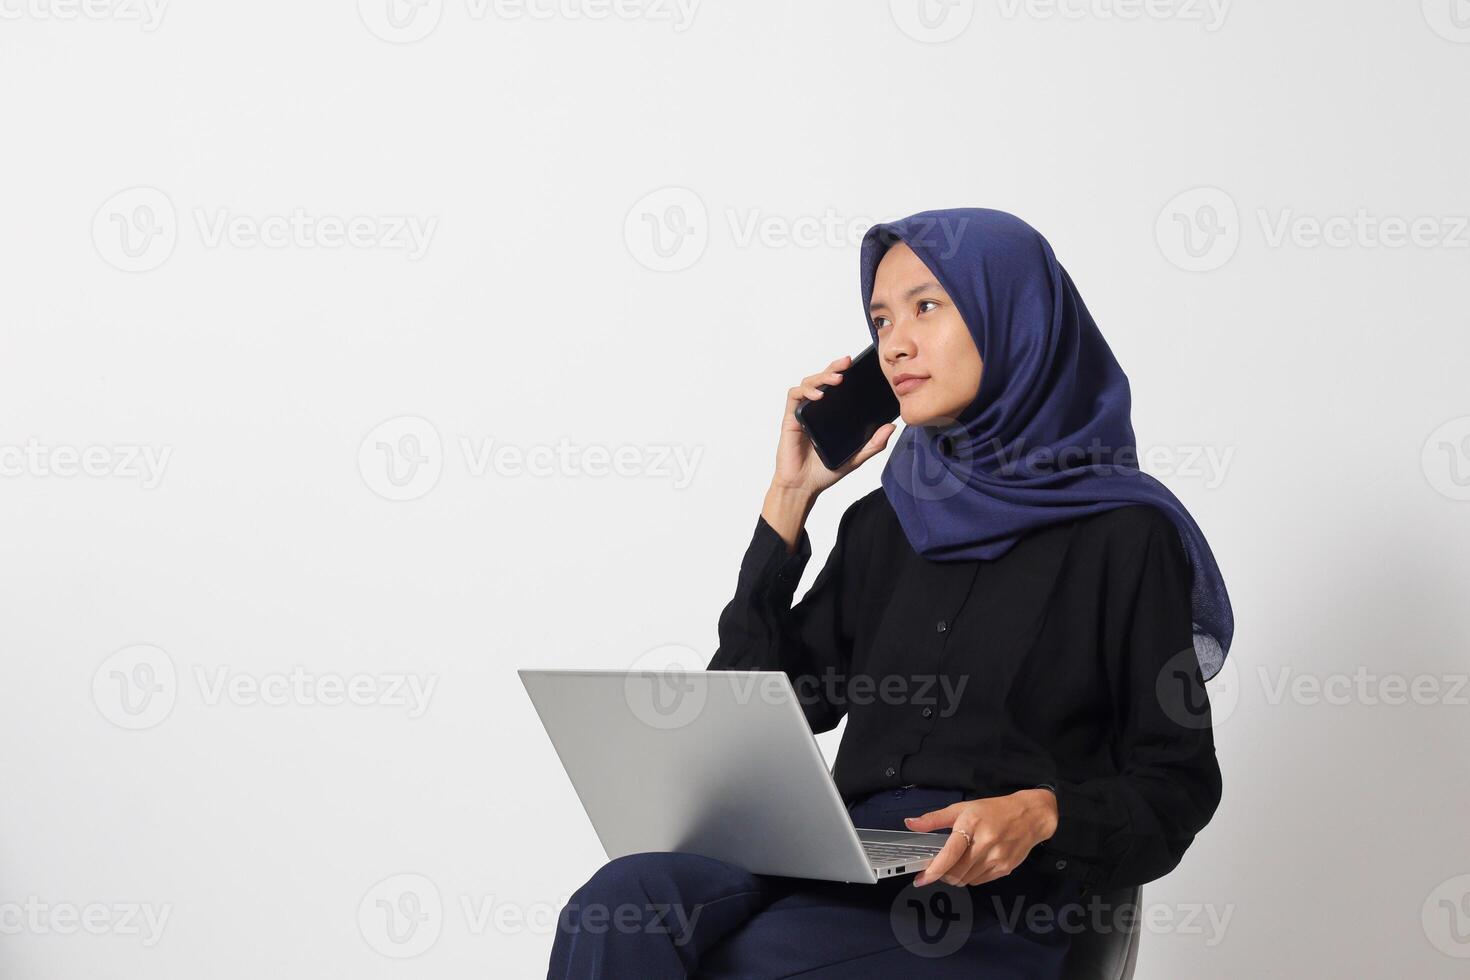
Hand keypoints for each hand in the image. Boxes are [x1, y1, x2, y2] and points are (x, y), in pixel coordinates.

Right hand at [772, 353, 896, 497]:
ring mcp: (803, 413)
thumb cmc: (825, 472)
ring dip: (821, 376)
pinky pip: (794, 396)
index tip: (856, 365)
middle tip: (846, 364)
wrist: (803, 487)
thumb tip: (891, 427)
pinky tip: (818, 395)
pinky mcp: (790, 418)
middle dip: (834, 367)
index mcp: (830, 414)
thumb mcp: (856, 457)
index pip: (837, 387)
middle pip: (822, 379)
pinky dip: (806, 391)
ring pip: (808, 383)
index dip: (843, 372)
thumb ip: (874, 444)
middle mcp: (816, 410)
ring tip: (836, 379)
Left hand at [903, 789, 1058, 887]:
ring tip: (955, 863)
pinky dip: (970, 877)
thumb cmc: (993, 810)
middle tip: (937, 868)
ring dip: (955, 876)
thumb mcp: (963, 808)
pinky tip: (972, 864)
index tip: (921, 879)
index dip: (934, 869)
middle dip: (942, 874)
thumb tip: (909, 823)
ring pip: (966, 880)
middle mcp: (985, 844)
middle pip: (956, 872)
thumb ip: (934, 818)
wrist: (1031, 816)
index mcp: (972, 825)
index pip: (950, 853)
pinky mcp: (1005, 869)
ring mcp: (997, 859)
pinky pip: (979, 881)